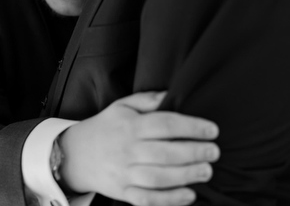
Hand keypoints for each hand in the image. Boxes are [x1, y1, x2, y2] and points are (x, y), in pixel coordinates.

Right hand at [60, 91, 219, 205]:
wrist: (75, 154)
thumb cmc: (106, 127)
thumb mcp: (122, 106)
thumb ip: (148, 100)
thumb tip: (172, 94)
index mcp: (131, 126)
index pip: (165, 124)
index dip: (192, 127)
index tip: (213, 130)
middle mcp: (128, 150)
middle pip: (165, 153)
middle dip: (194, 153)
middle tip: (214, 152)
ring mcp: (125, 174)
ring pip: (159, 178)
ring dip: (186, 176)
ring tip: (207, 171)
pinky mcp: (123, 192)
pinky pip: (148, 200)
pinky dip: (169, 200)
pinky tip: (189, 195)